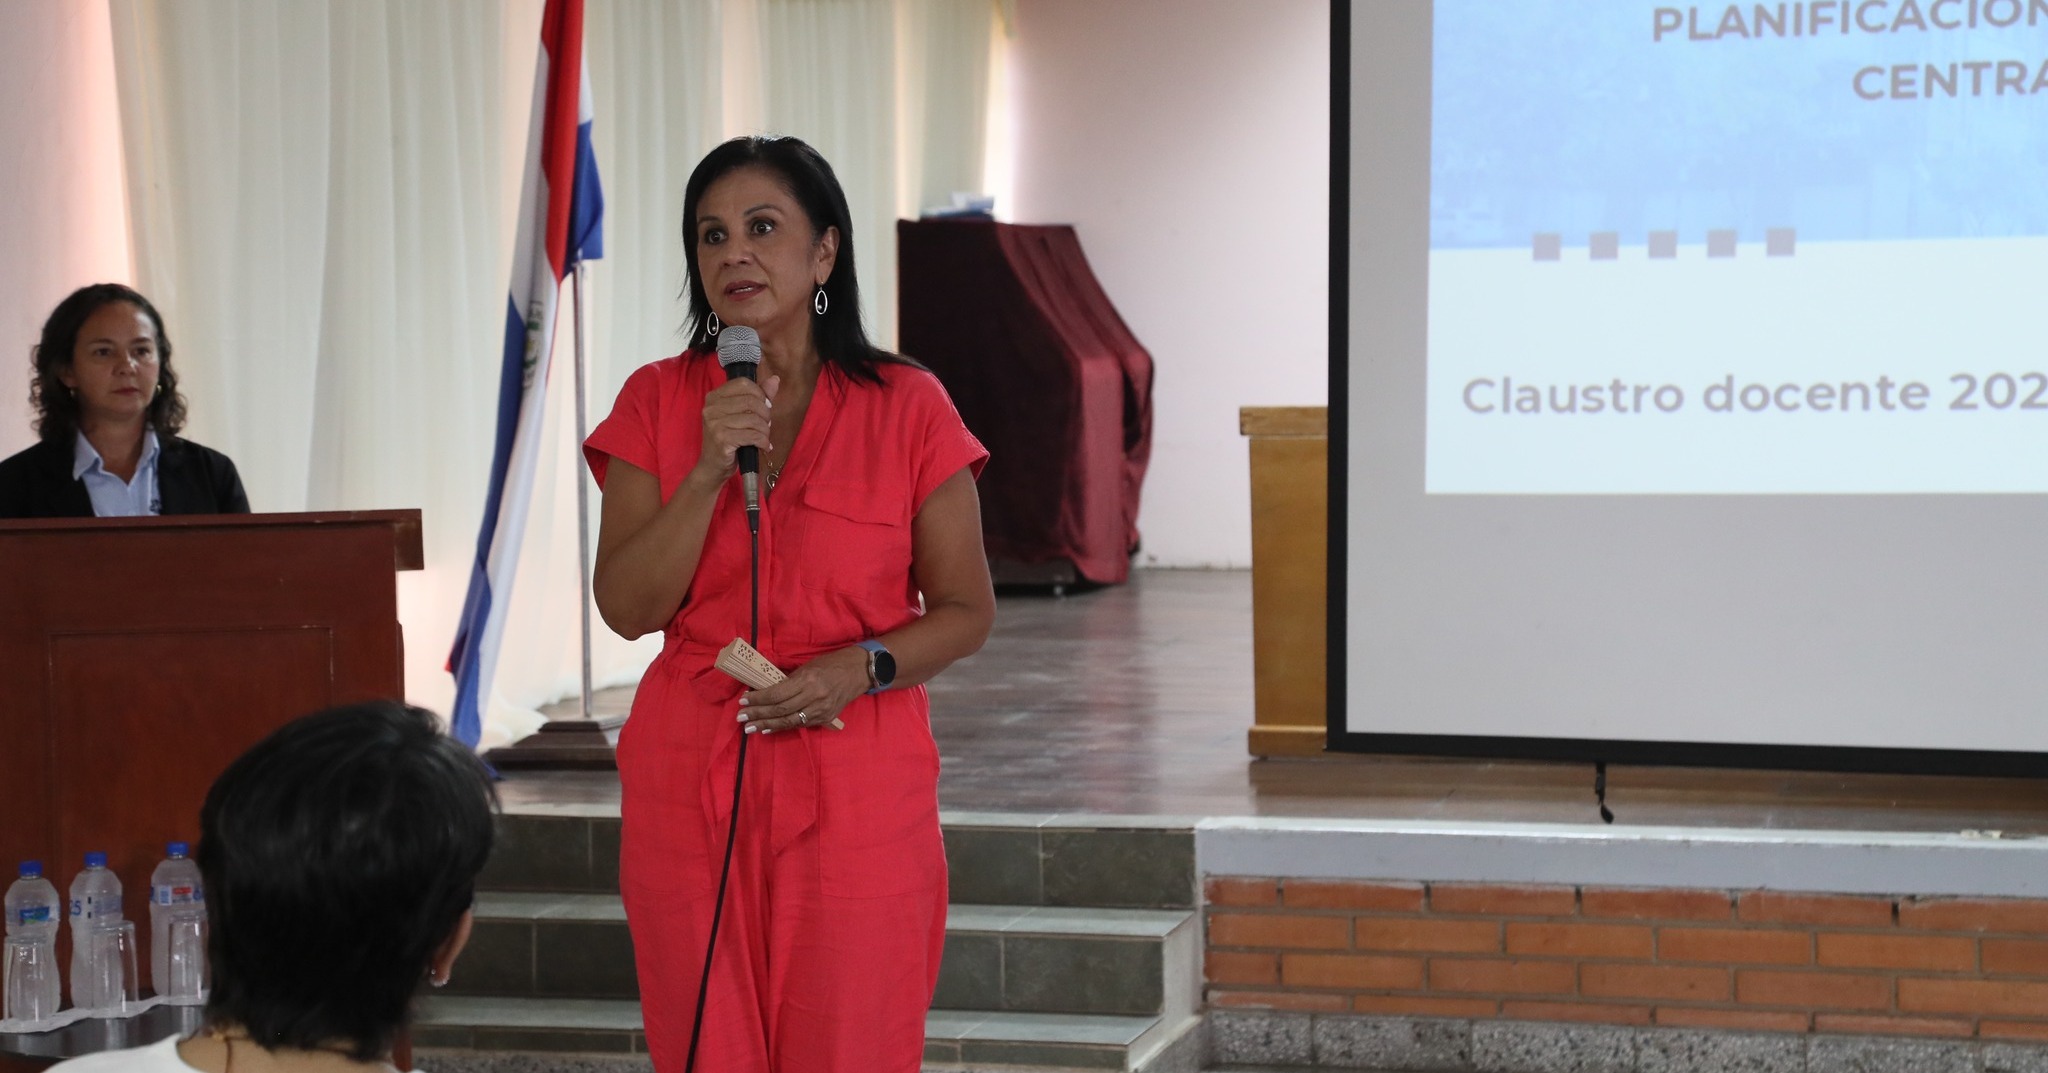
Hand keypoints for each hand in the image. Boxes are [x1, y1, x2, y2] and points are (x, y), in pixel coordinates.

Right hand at [690, 373, 781, 485]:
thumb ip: (758, 397)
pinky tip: (763, 446)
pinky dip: (763, 442)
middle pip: (751, 401)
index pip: (743, 383)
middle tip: (765, 426)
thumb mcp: (741, 416)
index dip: (760, 394)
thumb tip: (775, 379)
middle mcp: (711, 407)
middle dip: (765, 415)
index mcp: (714, 396)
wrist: (713, 467)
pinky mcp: (722, 439)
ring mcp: (715, 423)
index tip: (764, 407)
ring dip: (765, 431)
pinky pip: (753, 435)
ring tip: (763, 438)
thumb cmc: (729, 440)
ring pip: (754, 419)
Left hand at [738, 647, 869, 733]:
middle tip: (741, 718)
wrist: (860, 671)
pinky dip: (783, 727)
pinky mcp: (826, 717)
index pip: (778, 693)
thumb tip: (767, 688)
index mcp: (808, 679)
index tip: (743, 701)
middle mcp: (815, 696)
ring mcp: (821, 709)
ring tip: (751, 728)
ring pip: (789, 721)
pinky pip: (800, 724)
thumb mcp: (809, 667)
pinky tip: (769, 729)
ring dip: (767, 725)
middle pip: (781, 709)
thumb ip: (790, 679)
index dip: (759, 699)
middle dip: (759, 714)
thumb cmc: (832, 663)